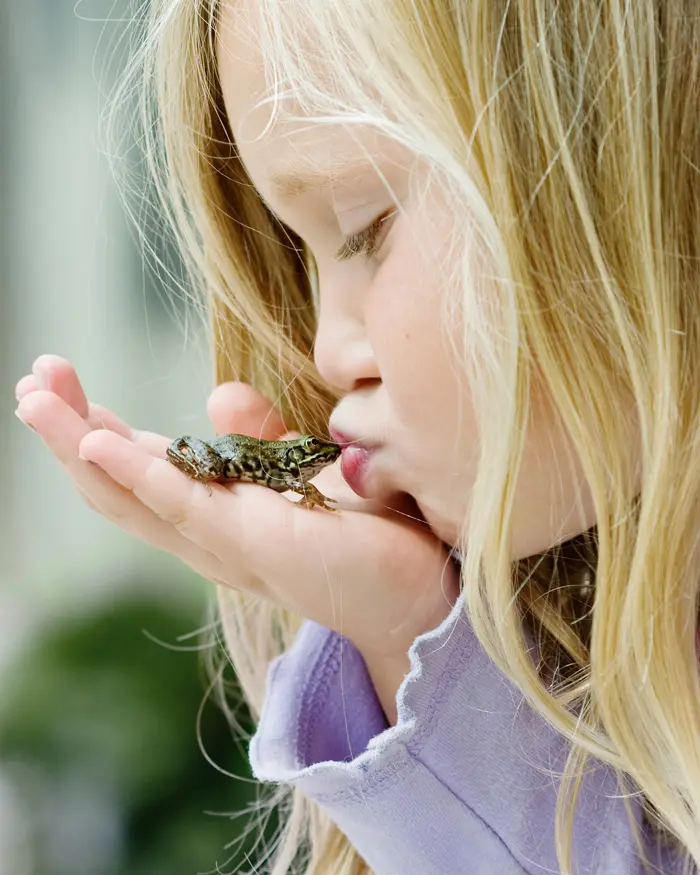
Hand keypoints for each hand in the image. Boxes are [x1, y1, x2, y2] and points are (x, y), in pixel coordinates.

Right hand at [15, 355, 459, 668]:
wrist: (416, 591)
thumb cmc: (363, 531)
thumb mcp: (300, 470)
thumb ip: (258, 437)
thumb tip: (216, 396)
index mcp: (214, 513)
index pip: (138, 468)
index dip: (93, 428)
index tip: (61, 382)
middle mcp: (206, 533)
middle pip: (116, 485)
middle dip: (68, 431)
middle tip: (33, 381)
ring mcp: (224, 542)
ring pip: (132, 496)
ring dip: (79, 445)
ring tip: (37, 399)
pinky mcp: (253, 543)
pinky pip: (183, 504)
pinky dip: (137, 473)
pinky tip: (97, 442)